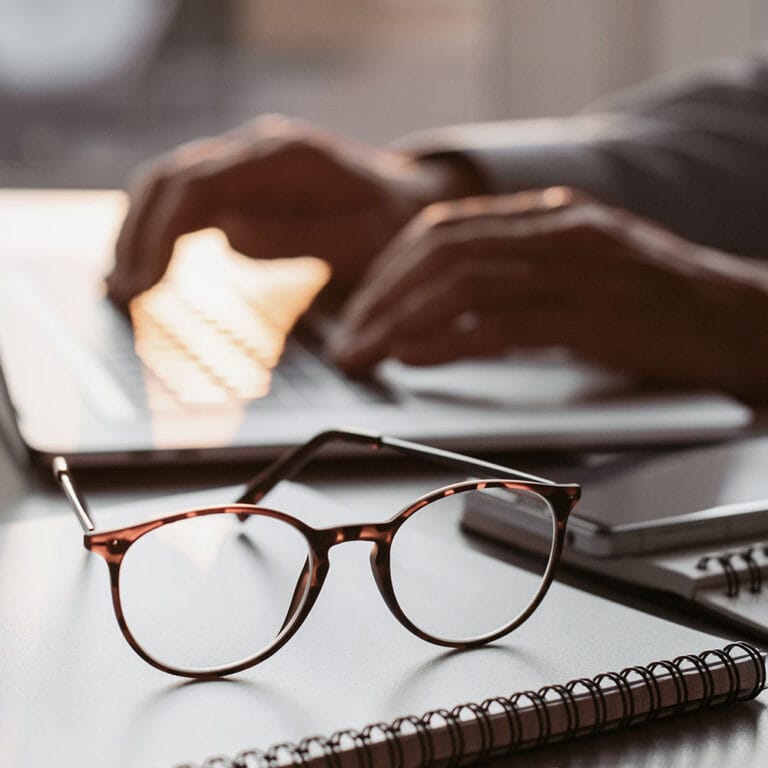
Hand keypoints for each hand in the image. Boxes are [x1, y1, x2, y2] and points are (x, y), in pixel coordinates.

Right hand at [107, 116, 477, 304]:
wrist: (407, 205)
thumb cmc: (392, 228)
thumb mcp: (362, 241)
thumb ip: (300, 238)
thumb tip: (229, 237)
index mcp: (285, 157)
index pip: (199, 184)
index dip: (162, 234)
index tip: (144, 284)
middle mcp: (257, 151)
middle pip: (171, 179)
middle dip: (138, 236)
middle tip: (121, 295)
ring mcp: (246, 165)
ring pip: (170, 187)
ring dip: (139, 234)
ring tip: (122, 288)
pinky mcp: (242, 186)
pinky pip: (188, 204)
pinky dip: (160, 234)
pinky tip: (146, 269)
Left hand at [329, 187, 767, 401]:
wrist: (739, 320)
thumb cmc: (655, 307)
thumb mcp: (577, 273)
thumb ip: (515, 279)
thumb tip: (440, 312)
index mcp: (548, 216)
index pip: (444, 230)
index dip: (390, 270)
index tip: (360, 308)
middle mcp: (556, 230)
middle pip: (440, 252)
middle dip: (381, 298)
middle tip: (347, 339)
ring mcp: (575, 267)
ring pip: (462, 283)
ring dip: (400, 322)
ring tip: (365, 354)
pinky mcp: (593, 313)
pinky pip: (502, 322)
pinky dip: (448, 339)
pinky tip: (415, 355)